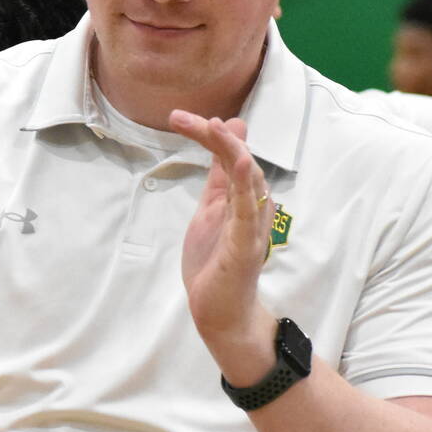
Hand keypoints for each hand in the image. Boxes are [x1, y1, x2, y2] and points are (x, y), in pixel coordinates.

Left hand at [172, 111, 273, 378]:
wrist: (222, 313)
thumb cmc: (216, 262)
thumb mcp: (210, 210)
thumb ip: (218, 178)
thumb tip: (223, 141)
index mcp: (240, 196)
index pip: (228, 155)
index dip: (208, 134)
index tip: (180, 118)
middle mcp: (251, 205)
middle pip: (237, 159)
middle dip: (212, 136)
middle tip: (179, 118)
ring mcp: (250, 225)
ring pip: (247, 179)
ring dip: (232, 151)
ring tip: (215, 127)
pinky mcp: (246, 245)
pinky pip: (248, 211)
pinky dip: (247, 186)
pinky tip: (242, 163)